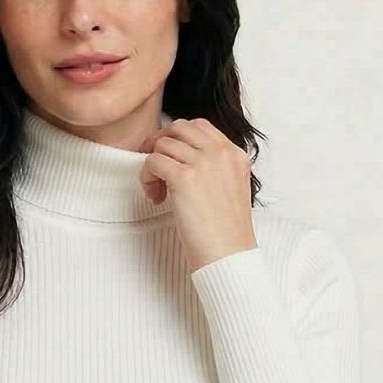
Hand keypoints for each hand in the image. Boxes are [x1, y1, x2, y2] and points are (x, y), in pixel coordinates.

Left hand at [139, 117, 256, 271]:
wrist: (228, 256)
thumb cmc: (226, 233)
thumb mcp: (232, 190)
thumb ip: (217, 169)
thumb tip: (187, 160)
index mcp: (235, 154)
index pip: (200, 126)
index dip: (178, 139)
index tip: (170, 160)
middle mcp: (221, 153)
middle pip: (179, 128)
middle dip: (161, 144)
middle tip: (156, 169)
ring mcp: (203, 163)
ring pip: (162, 144)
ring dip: (152, 166)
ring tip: (159, 192)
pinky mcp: (184, 179)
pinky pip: (152, 161)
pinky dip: (147, 178)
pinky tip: (156, 198)